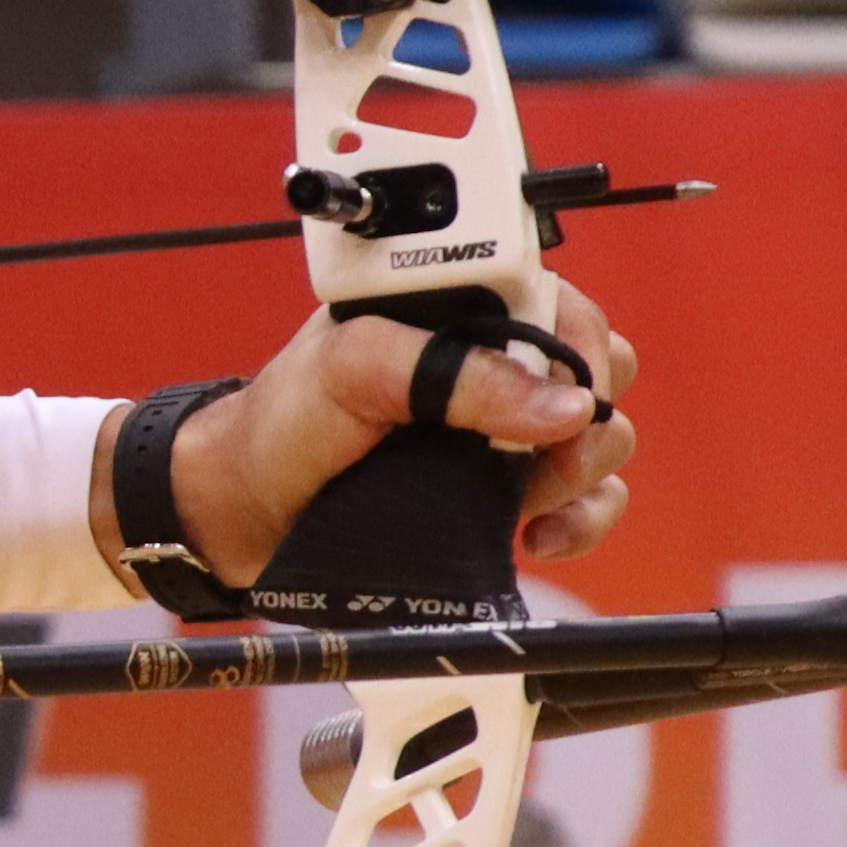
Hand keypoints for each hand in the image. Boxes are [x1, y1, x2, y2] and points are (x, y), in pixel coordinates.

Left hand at [130, 276, 638, 589]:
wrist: (242, 511)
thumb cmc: (283, 421)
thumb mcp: (354, 369)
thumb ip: (454, 374)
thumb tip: (563, 405)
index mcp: (465, 313)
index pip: (566, 308)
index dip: (581, 350)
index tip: (564, 393)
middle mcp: (494, 368)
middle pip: (602, 375)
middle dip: (587, 419)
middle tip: (538, 453)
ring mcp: (503, 434)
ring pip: (604, 440)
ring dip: (580, 474)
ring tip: (522, 500)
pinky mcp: (504, 495)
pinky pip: (590, 501)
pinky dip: (584, 521)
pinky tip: (536, 538)